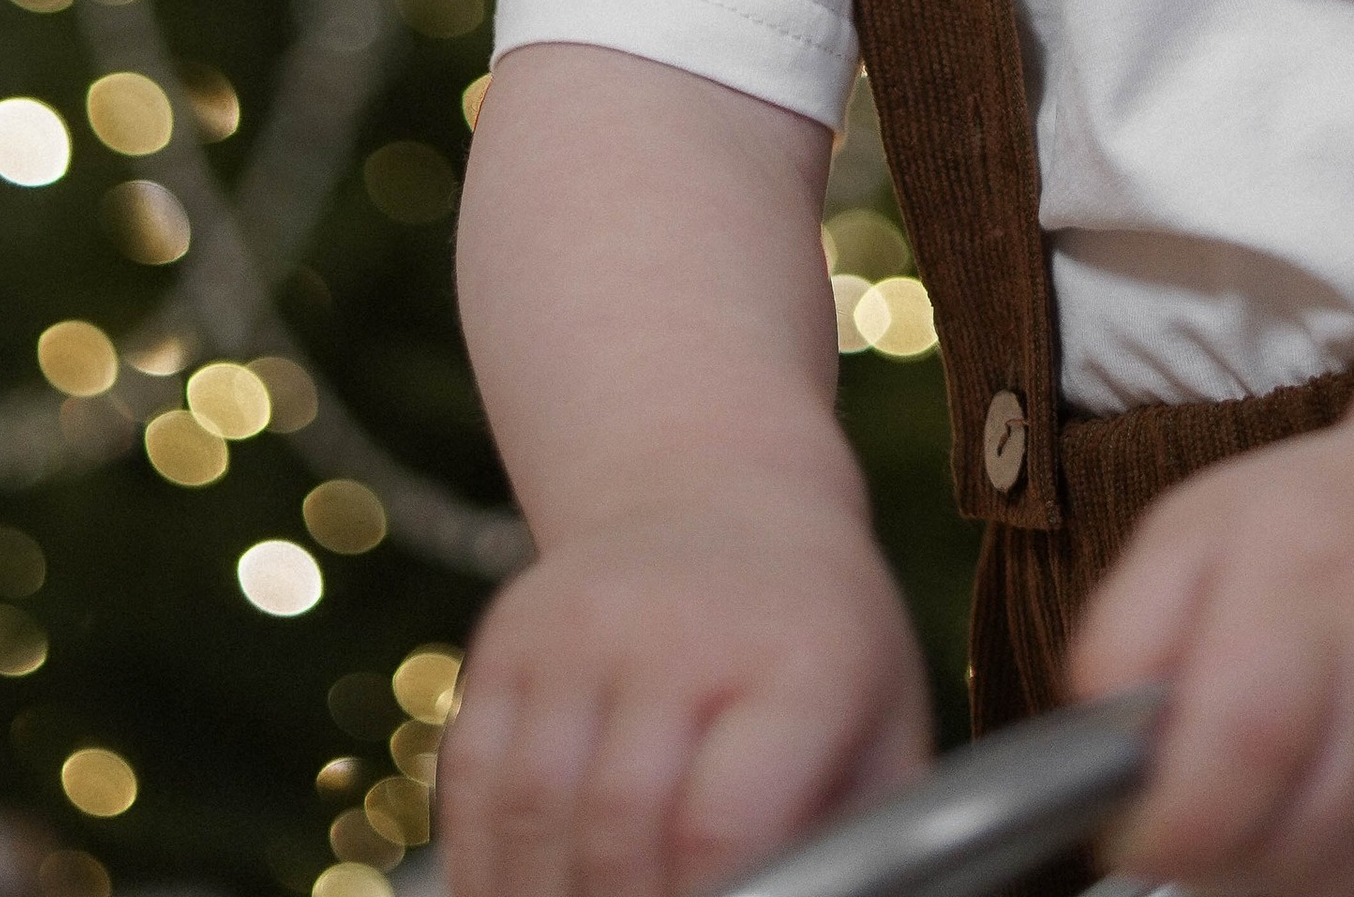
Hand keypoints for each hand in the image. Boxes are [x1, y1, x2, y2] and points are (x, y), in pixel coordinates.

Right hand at [444, 484, 931, 896]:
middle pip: (618, 824)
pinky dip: (480, 861)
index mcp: (800, 662)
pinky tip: (507, 895)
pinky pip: (471, 775)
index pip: (723, 823)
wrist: (722, 496)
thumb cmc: (815, 647)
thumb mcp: (881, 727)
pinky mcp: (511, 632)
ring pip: (533, 808)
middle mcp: (681, 627)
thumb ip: (862, 844)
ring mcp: (582, 623)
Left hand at [1067, 428, 1353, 896]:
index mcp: (1304, 568)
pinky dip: (1336, 873)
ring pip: (1340, 874)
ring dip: (1273, 870)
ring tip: (1251, 805)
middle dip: (1217, 854)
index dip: (1175, 821)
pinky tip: (1317, 806)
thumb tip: (1095, 753)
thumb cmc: (1314, 525)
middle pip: (1296, 831)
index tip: (1136, 832)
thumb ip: (1125, 634)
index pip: (1246, 735)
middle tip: (1188, 818)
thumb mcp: (1191, 530)